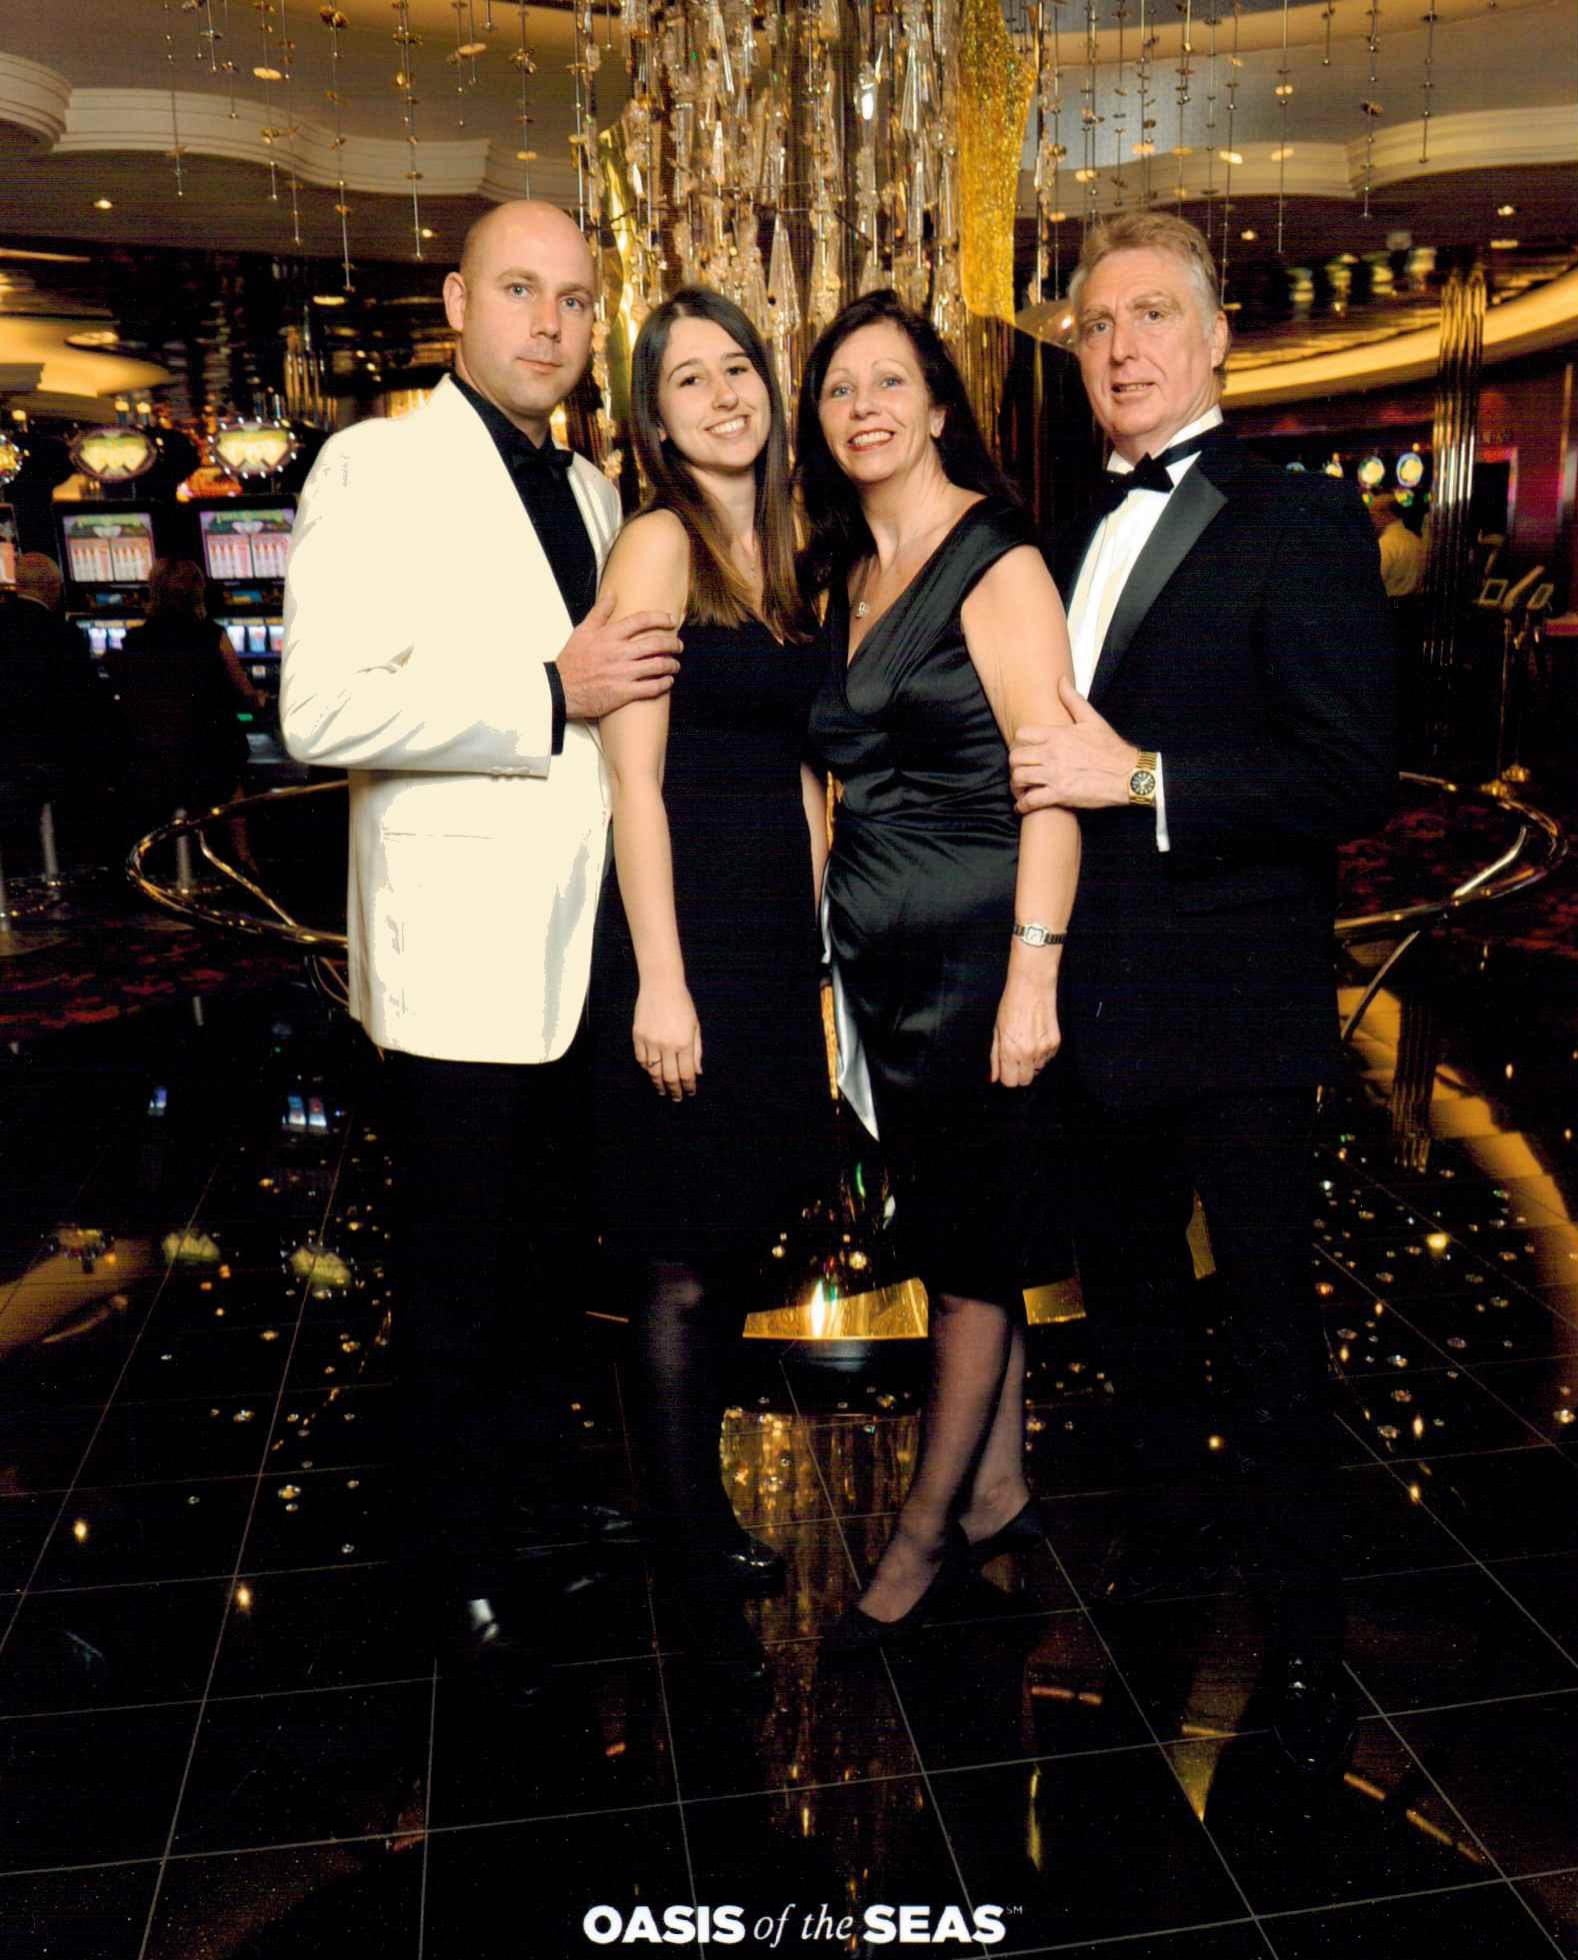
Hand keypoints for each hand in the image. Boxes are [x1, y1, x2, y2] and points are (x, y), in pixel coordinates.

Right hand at [557, 593, 682, 720]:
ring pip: (658, 665)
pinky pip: (651, 688)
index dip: (660, 618)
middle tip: (678, 645)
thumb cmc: (571, 662)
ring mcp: (622, 673)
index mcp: (609, 636)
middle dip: (673, 643)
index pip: (641, 620)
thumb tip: (612, 595)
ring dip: (671, 664)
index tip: (670, 620)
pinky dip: (664, 684)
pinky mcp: (623, 692)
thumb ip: (599, 612)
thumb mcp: (582, 631)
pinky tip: (667, 682)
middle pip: (656, 643)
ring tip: (675, 664)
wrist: (560, 690)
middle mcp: (619, 653)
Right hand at [633, 982, 701, 1099]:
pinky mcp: (638, 1036)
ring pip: (653, 1072)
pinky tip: (651, 1071)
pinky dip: (646, 1068)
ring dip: (658, 1083)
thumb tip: (697, 1072)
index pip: (686, 1074)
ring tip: (662, 1089)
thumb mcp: (695, 1026)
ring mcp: (650, 1041)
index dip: (688, 1087)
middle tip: (676, 1097)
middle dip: (674, 1090)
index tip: (690, 1093)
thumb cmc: (682, 1004)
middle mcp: (666, 1045)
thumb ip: (696, 1051)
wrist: (660, 985)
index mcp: (684, 1043)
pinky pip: (641, 1059)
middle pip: (669, 1077)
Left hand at [990, 968, 1059, 1088]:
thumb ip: (995, 1057)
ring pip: (1037, 1069)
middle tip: (1016, 1058)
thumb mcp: (997, 1032)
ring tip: (1027, 1041)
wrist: (1032, 987)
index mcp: (1009, 1051)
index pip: (1010, 1082)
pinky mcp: (1055, 1043)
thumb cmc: (1011, 1006)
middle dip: (1019, 1073)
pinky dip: (1042, 1052)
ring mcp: (1044, 1049)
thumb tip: (993, 1078)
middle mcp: (1028, 1054)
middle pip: (1025, 1081)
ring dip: (1032, 1062)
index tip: (1006, 1069)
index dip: (1007, 1076)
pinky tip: (1037, 1035)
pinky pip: (1048, 1058)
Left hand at [1010, 675, 1139, 812]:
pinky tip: (1023, 807)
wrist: (1128, 774)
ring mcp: (1054, 774)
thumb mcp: (1092, 719)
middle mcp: (1052, 754)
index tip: (1023, 749)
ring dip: (1016, 785)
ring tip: (1020, 789)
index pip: (1022, 734)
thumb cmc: (1111, 749)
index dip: (1019, 743)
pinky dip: (1023, 805)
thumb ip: (1073, 700)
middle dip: (1014, 765)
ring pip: (1019, 778)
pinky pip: (1031, 800)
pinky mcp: (1059, 794)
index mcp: (1057, 735)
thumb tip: (1061, 681)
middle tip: (1019, 770)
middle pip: (1016, 758)